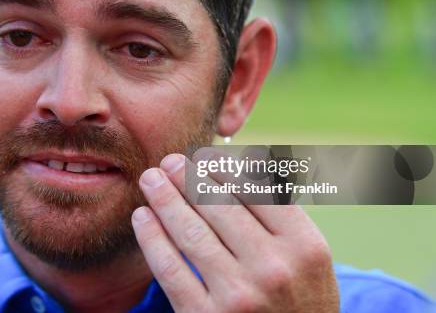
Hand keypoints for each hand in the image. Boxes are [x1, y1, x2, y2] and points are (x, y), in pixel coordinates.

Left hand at [131, 153, 339, 312]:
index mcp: (306, 247)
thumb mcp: (310, 259)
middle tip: (169, 160)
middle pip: (219, 207)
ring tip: (151, 179)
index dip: (223, 168)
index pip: (256, 192)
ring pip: (191, 233)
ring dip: (165, 199)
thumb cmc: (301, 300)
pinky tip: (142, 217)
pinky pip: (171, 270)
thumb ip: (282, 215)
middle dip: (187, 177)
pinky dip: (152, 238)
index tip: (203, 155)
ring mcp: (239, 295)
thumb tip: (239, 164)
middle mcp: (274, 269)